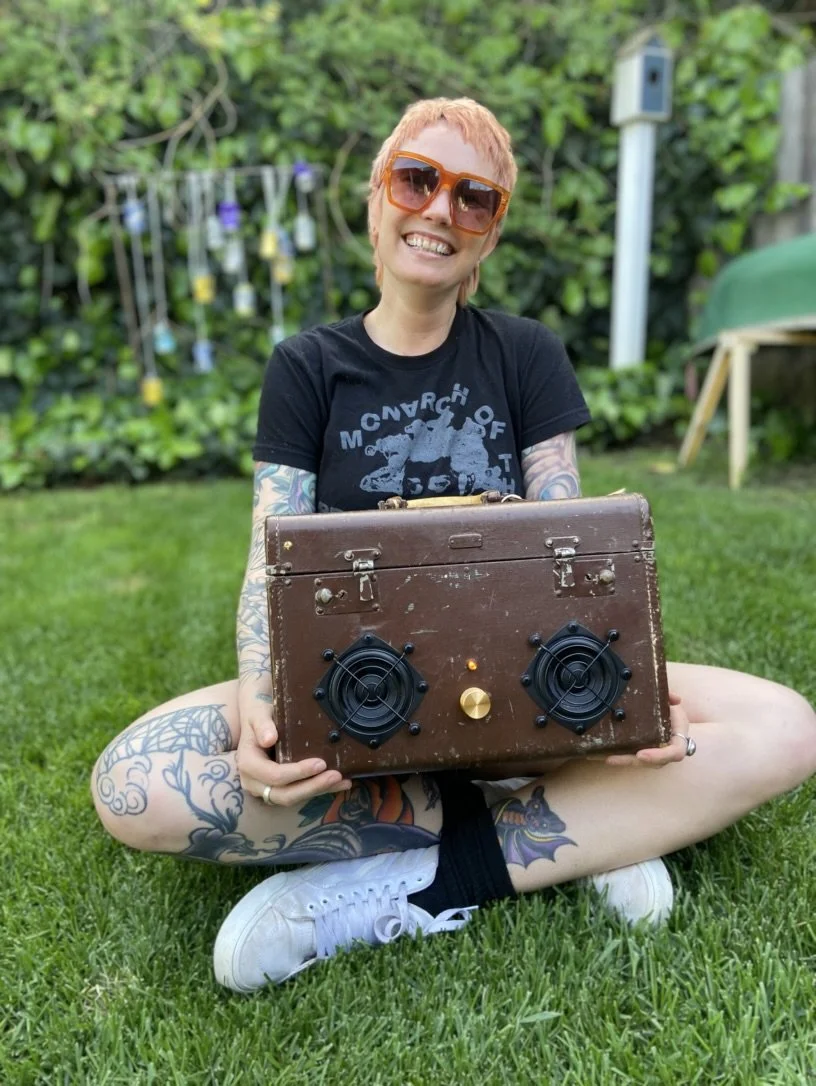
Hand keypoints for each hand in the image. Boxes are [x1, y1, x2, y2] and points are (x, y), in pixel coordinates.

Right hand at [236, 699, 351, 807]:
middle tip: (336, 776)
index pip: (273, 775)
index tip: (320, 763)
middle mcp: (254, 781)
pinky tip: (340, 783)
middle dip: (312, 787)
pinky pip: (299, 793)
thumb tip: (269, 739)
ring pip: (293, 797)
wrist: (258, 717)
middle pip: (284, 794)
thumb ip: (262, 724)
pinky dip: (320, 789)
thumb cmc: (259, 712)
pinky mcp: (279, 787)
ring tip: (343, 780)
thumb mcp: (258, 712)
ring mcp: (266, 787)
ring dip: (319, 791)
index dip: (297, 773)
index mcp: (248, 763)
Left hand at [588, 692, 690, 768]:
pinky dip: (619, 758)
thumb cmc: (672, 711)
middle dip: (632, 761)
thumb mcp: (673, 703)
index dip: (659, 756)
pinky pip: (632, 758)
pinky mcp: (643, 753)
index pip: (675, 753)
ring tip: (606, 757)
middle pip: (653, 762)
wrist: (670, 717)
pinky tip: (603, 756)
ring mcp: (655, 755)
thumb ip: (671, 698)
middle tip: (612, 758)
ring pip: (640, 763)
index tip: (641, 754)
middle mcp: (667, 751)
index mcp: (679, 739)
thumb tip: (675, 698)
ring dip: (623, 761)